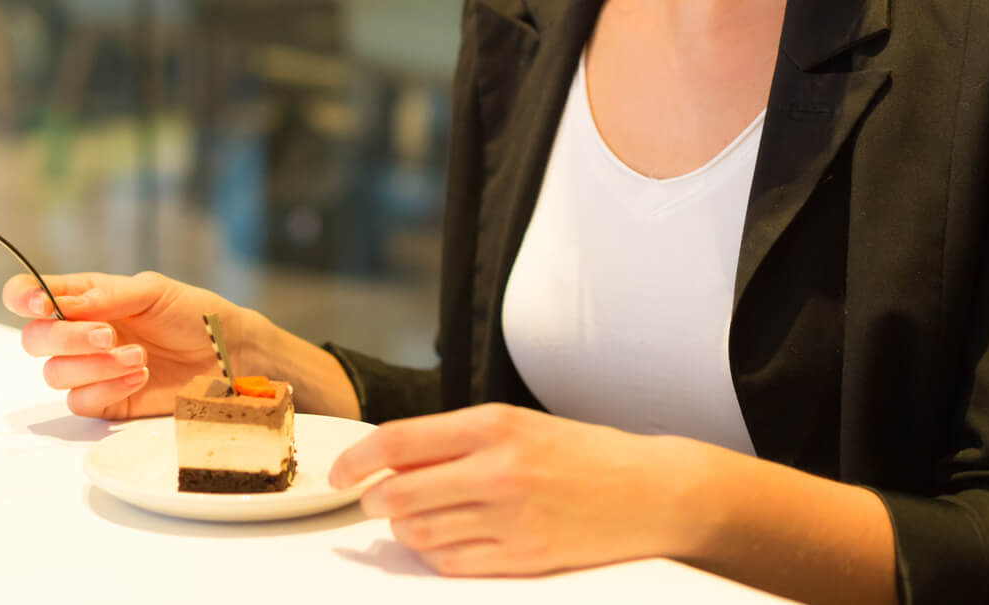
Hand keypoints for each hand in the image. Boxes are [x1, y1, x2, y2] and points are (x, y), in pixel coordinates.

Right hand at [1, 271, 244, 420]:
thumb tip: (62, 304)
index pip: (29, 295)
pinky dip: (107, 388)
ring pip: (55, 374)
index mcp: (85, 297)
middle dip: (66, 337)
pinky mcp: (105, 400)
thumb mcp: (153, 291)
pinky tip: (140, 376)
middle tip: (108, 335)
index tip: (39, 304)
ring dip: (95, 366)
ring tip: (139, 356)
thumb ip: (106, 297)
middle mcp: (79, 333)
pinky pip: (80, 402)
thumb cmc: (192, 313)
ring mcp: (90, 369)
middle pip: (34, 339)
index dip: (22, 297)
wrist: (226, 353)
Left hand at [328, 404, 687, 576]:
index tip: (338, 473)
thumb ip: (457, 440)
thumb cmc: (585, 453)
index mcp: (494, 424)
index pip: (399, 441)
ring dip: (403, 529)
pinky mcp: (523, 557)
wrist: (650, 491)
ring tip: (416, 519)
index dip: (355, 459)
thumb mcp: (520, 425)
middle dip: (372, 501)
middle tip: (372, 500)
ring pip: (418, 533)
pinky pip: (451, 564)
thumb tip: (391, 462)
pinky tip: (445, 541)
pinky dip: (435, 555)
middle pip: (397, 493)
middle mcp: (498, 469)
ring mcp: (510, 516)